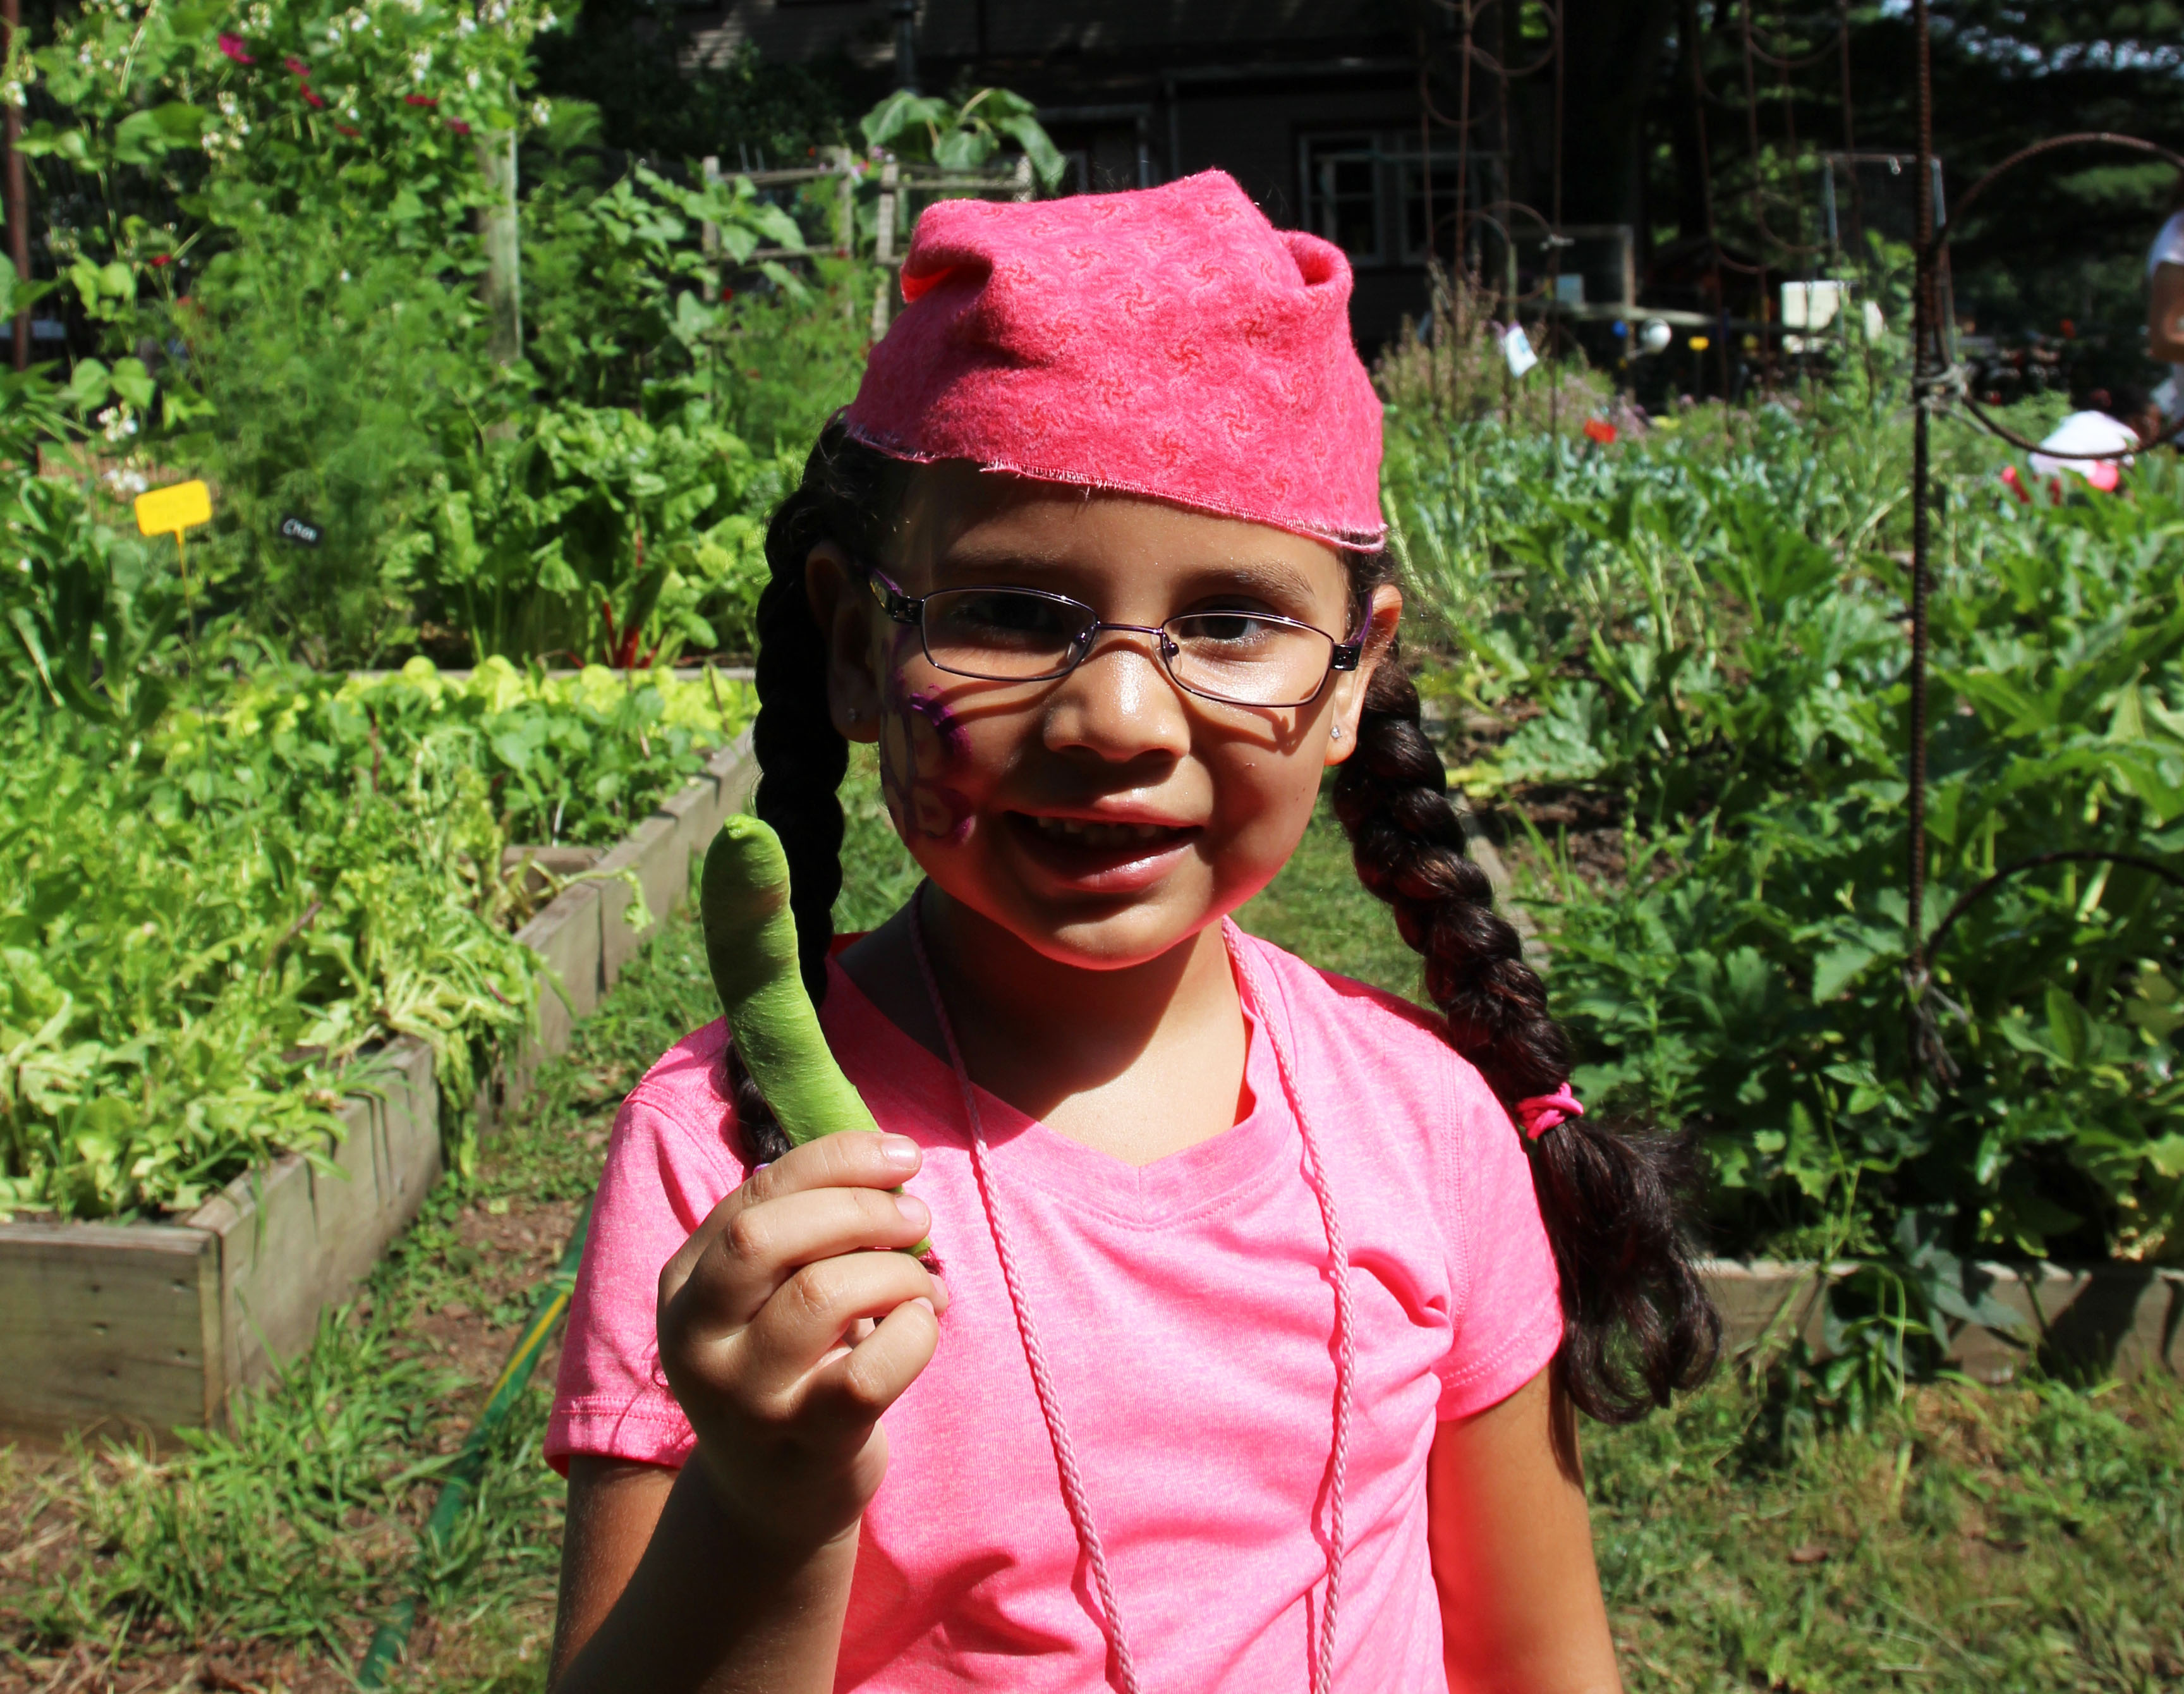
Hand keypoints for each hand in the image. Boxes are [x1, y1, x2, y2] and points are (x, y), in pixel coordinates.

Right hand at [657, 1131, 947, 1555]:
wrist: (774, 1498)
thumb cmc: (792, 1366)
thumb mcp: (772, 1296)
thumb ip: (807, 1232)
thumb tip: (889, 1165)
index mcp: (684, 1283)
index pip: (758, 1194)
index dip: (838, 1160)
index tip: (903, 1155)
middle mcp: (697, 1339)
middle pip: (768, 1237)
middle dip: (861, 1208)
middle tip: (916, 1217)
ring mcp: (744, 1398)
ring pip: (822, 1294)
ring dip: (895, 1270)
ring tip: (923, 1282)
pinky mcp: (803, 1447)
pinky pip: (869, 1374)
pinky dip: (915, 1333)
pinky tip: (924, 1324)